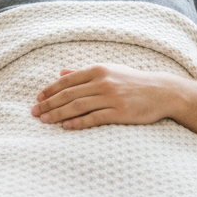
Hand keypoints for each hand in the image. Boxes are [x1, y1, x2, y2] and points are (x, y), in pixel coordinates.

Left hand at [31, 65, 176, 129]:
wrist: (162, 92)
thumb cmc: (132, 81)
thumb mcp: (109, 71)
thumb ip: (83, 73)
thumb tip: (61, 72)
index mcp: (97, 70)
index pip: (66, 81)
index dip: (49, 90)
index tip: (37, 99)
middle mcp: (102, 82)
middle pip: (68, 94)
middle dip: (48, 104)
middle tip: (34, 113)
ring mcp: (111, 97)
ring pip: (77, 106)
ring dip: (58, 114)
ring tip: (44, 121)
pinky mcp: (120, 112)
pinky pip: (94, 118)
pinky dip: (78, 122)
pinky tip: (66, 126)